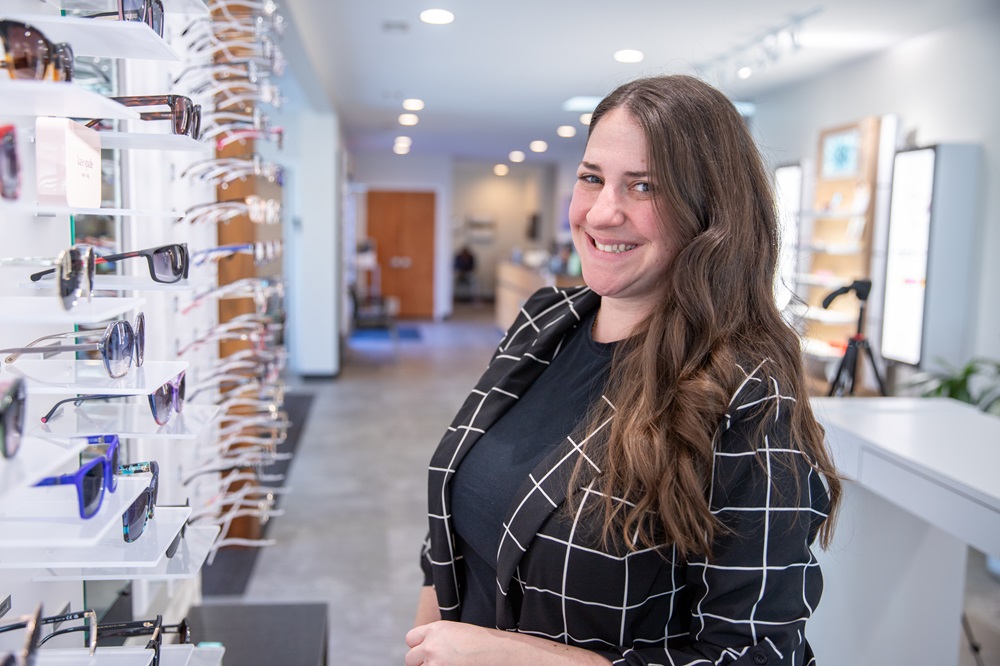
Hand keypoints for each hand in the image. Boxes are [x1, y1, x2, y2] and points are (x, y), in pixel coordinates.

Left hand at [405, 621, 611, 665]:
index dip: (419, 647)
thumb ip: (440, 638)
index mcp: (437, 629)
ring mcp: (436, 663)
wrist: (504, 653)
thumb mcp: (460, 632)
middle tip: (440, 664)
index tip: (428, 654)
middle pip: (411, 659)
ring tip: (451, 664)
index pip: (411, 639)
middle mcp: (432, 645)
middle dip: (422, 663)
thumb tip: (428, 649)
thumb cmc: (486, 643)